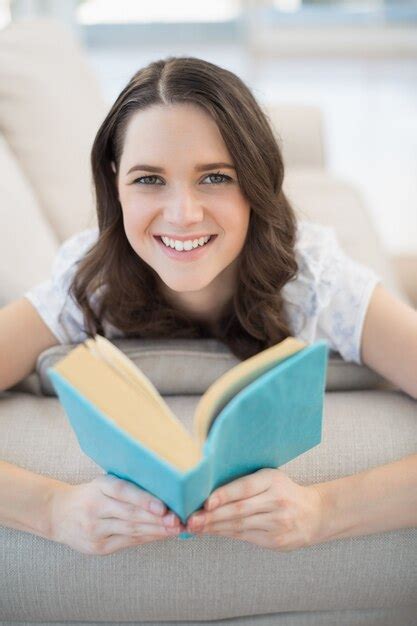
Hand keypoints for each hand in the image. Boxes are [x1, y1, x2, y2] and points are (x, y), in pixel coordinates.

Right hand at [48, 474, 185, 554]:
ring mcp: (94, 529)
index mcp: (99, 486)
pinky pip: (127, 542)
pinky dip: (146, 538)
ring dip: (156, 530)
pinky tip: (160, 536)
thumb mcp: (102, 483)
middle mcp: (95, 507)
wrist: (58, 514)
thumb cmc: (91, 494)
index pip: (122, 491)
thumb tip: (164, 486)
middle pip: (130, 514)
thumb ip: (126, 484)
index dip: (143, 499)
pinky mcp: (96, 547)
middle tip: (178, 520)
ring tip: (175, 529)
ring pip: (130, 530)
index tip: (163, 507)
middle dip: (157, 519)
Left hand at [185, 468, 323, 550]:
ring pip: (240, 526)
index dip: (224, 495)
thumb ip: (246, 482)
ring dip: (214, 527)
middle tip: (191, 519)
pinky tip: (211, 532)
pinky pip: (245, 536)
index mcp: (272, 480)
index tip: (205, 502)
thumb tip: (209, 489)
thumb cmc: (283, 492)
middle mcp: (277, 501)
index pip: (245, 488)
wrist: (314, 514)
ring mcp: (278, 522)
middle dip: (212, 516)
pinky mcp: (276, 540)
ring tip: (195, 527)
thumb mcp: (270, 478)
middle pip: (239, 510)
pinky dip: (225, 534)